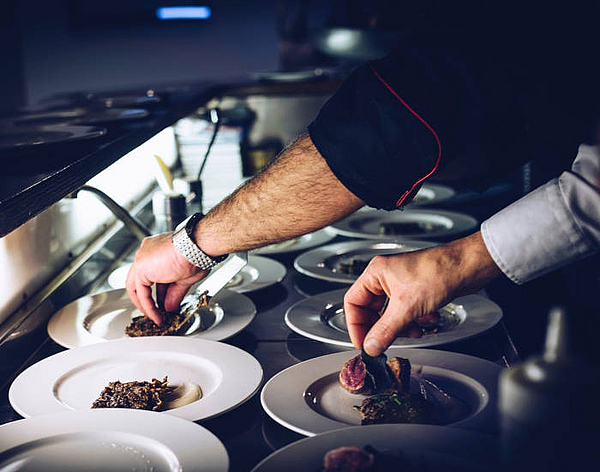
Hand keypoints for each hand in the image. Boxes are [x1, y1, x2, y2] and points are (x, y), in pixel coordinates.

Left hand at [126, 233, 208, 324]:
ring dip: (146, 305)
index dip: (159, 292)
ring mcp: (142, 259)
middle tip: (156, 312)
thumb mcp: (185, 278)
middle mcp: (146, 253)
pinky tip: (156, 315)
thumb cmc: (196, 254)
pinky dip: (148, 307)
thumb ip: (174, 293)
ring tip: (156, 317)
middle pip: (141, 281)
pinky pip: (141, 293)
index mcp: (157, 250)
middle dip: (148, 299)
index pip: (153, 275)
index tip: (163, 303)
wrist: (196, 248)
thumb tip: (170, 307)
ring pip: (137, 287)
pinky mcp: (140, 269)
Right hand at [343, 231, 500, 355]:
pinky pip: (406, 312)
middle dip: (382, 328)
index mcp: (376, 273)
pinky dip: (414, 321)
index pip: (353, 302)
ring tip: (413, 331)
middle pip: (372, 310)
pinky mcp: (417, 291)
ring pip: (391, 314)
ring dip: (401, 327)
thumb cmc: (439, 271)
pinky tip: (426, 322)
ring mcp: (401, 284)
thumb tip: (370, 346)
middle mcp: (386, 277)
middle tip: (385, 343)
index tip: (363, 343)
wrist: (468, 266)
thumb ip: (385, 331)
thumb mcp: (407, 307)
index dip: (355, 325)